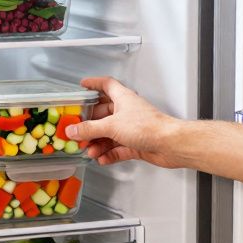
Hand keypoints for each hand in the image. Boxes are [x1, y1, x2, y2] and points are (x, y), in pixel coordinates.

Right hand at [66, 77, 181, 167]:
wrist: (169, 144)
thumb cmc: (148, 127)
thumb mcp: (111, 126)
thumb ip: (89, 129)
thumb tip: (73, 130)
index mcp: (123, 98)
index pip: (106, 85)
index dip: (94, 84)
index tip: (82, 86)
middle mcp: (127, 111)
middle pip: (104, 113)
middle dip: (90, 124)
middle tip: (77, 130)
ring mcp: (132, 128)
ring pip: (109, 133)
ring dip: (98, 143)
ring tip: (90, 151)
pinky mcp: (136, 143)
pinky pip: (118, 148)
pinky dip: (109, 153)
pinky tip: (103, 159)